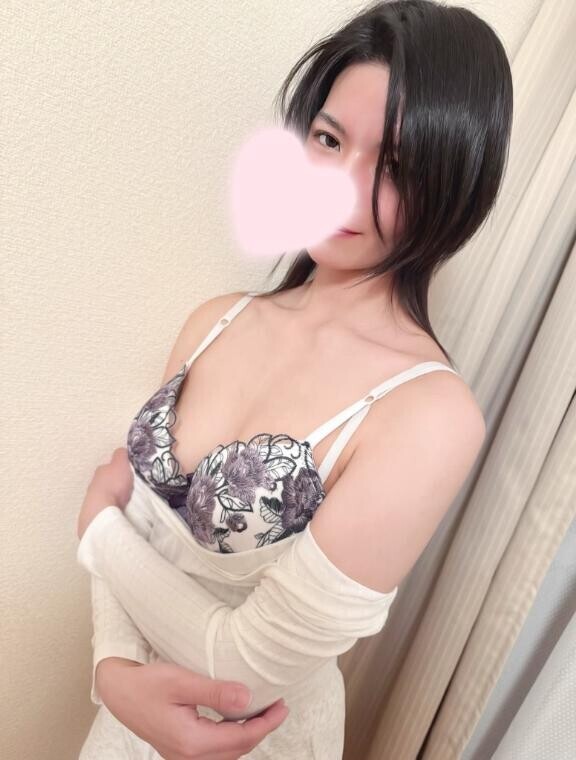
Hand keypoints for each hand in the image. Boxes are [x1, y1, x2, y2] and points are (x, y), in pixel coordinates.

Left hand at [77, 448, 133, 540]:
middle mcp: (95, 482)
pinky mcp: (95, 511)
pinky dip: (111, 505)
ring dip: (113, 494)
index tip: (128, 471)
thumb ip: (121, 455)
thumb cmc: (113, 484)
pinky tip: (119, 508)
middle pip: (107, 479)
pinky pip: (105, 505)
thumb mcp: (121, 464)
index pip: (110, 465)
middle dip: (116, 481)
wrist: (102, 509)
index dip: (120, 467)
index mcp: (101, 469)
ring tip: (125, 499)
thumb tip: (123, 450)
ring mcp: (92, 497)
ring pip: (105, 492)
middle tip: (128, 486)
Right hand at [96, 658, 289, 759]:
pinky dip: (232, 737)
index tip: (282, 706)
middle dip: (261, 730)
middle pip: (237, 750)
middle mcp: (188, 756)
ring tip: (264, 713)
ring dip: (248, 735)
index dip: (266, 723)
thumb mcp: (182, 681)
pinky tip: (238, 720)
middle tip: (279, 707)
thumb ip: (215, 692)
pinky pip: (215, 751)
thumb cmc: (147, 684)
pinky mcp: (181, 750)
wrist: (119, 692)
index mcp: (191, 742)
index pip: (241, 738)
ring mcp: (183, 756)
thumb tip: (248, 699)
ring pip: (227, 754)